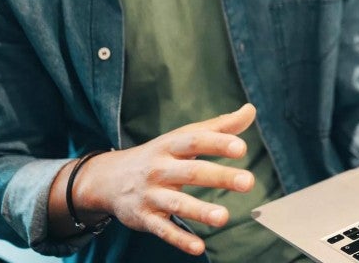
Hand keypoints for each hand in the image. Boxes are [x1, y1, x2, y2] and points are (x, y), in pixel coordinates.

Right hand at [49, 104, 257, 254]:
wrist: (108, 179)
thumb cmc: (158, 155)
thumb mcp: (183, 137)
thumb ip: (219, 127)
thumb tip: (250, 110)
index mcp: (171, 146)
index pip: (195, 141)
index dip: (218, 143)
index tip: (242, 148)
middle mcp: (160, 168)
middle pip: (192, 172)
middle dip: (220, 177)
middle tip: (248, 181)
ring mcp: (151, 194)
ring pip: (177, 204)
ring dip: (200, 211)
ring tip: (224, 217)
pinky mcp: (144, 218)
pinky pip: (163, 230)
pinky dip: (180, 240)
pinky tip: (198, 247)